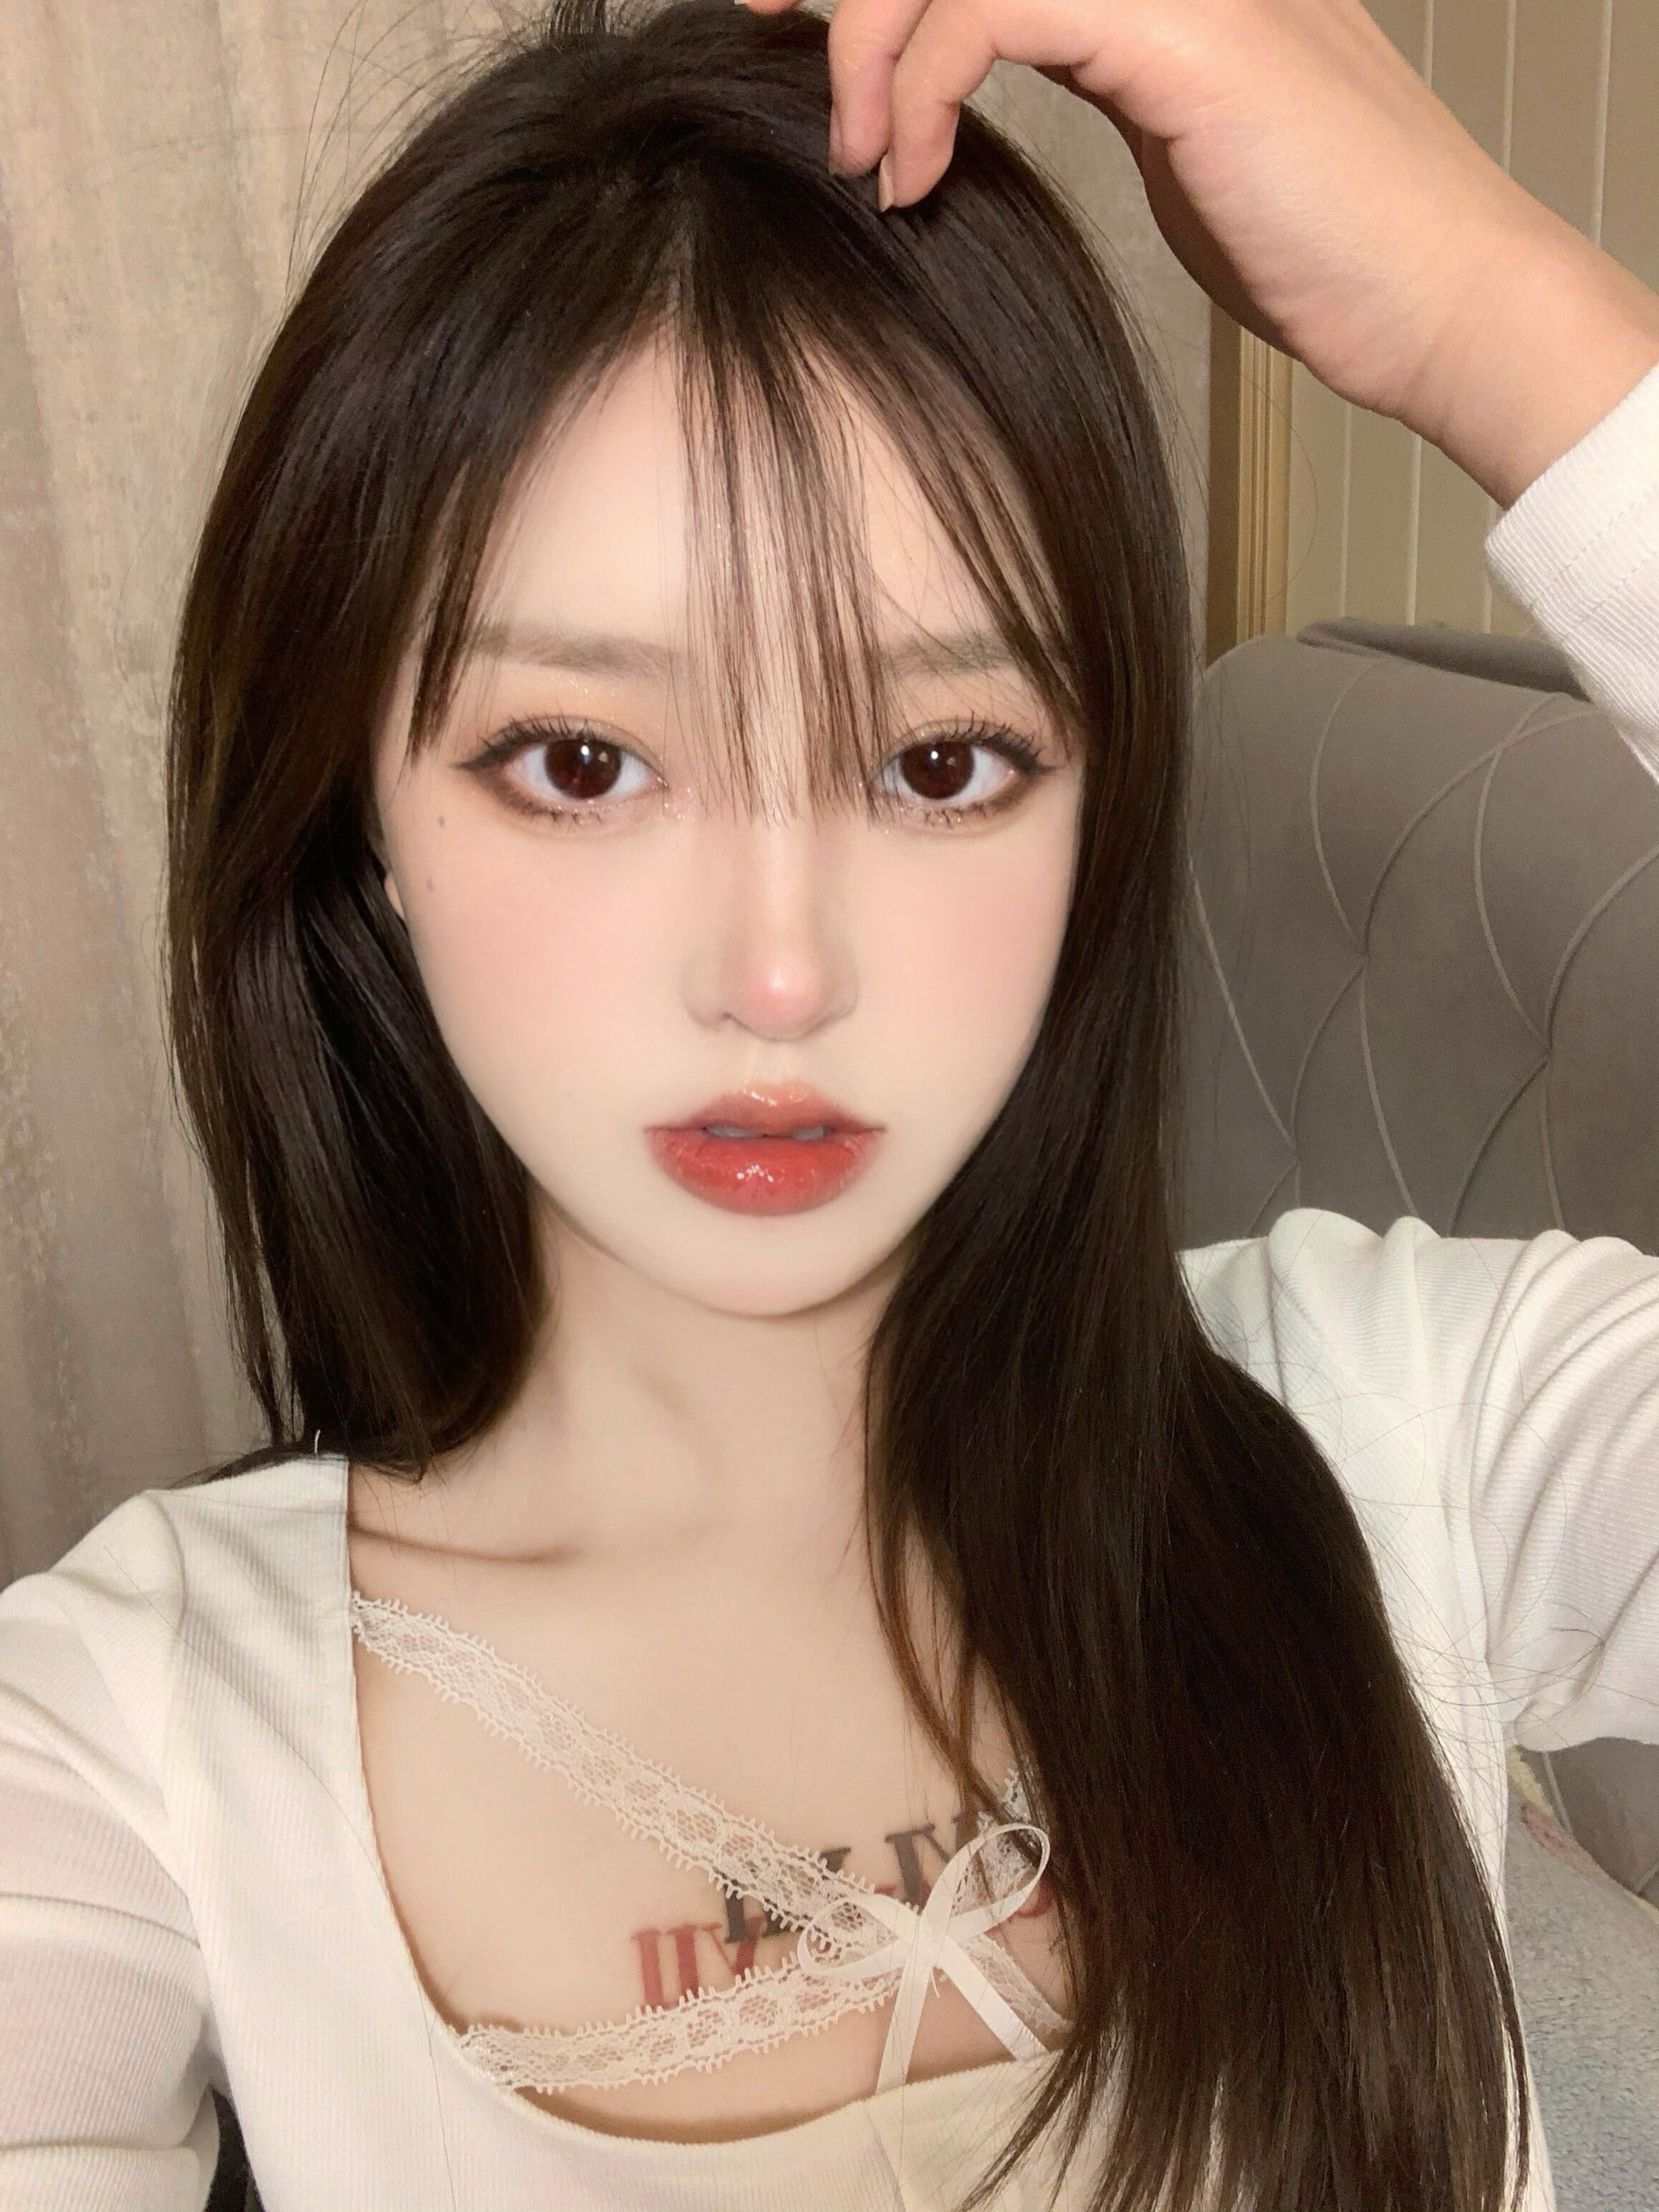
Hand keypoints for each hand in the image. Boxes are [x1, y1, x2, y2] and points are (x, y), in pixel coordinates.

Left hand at [742, 0, 1658, 504]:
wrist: (1442, 301)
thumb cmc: (1326, 254)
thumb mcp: (1190, 159)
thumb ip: (1115, 101)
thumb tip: (1000, 122)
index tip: (799, 24)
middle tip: (762, 22)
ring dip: (872, 35)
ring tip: (851, 142)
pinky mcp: (1181, 29)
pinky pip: (992, 6)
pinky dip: (922, 84)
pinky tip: (909, 173)